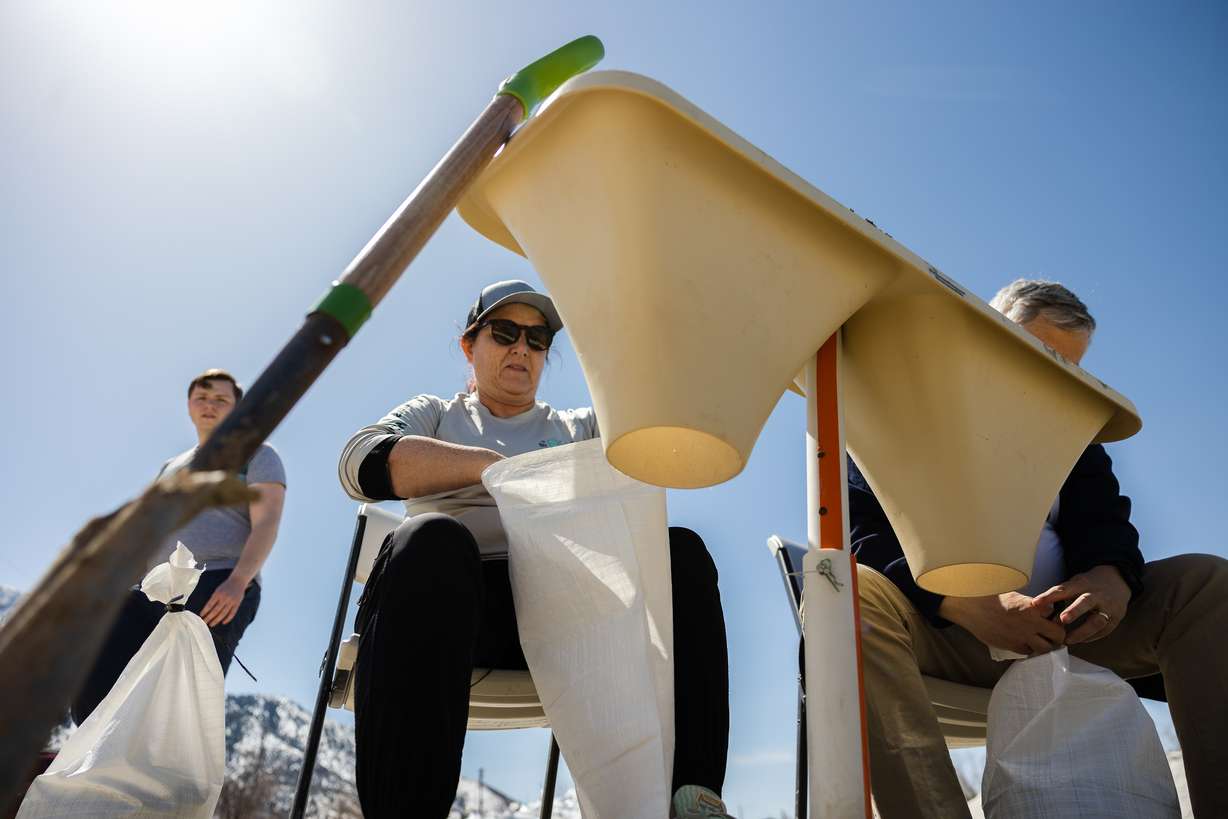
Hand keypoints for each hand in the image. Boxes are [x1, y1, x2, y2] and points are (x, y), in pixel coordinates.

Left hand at [199, 573, 248, 626]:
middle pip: (215, 611)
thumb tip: (207, 609)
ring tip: (211, 624)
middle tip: (204, 623)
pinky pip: (232, 613)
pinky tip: (223, 622)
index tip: (201, 616)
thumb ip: (213, 598)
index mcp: (218, 594)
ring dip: (216, 620)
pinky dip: (228, 619)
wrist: (238, 580)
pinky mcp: (237, 603)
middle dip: (209, 617)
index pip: (209, 605)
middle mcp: (224, 598)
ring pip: (223, 613)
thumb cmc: (226, 586)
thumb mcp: (218, 590)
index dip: (205, 611)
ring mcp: (231, 601)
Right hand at [939, 591, 1066, 655]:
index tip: (1053, 619)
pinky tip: (1024, 643)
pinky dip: (1029, 649)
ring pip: (1045, 649)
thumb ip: (1032, 606)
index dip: (1057, 619)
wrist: (970, 607)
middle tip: (1053, 635)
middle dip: (1057, 636)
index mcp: (1033, 608)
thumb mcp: (1015, 596)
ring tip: (1040, 641)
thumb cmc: (991, 598)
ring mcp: (1021, 637)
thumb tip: (1044, 611)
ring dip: (1045, 646)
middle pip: (1058, 636)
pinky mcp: (1011, 646)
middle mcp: (1031, 624)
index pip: (1057, 617)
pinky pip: (1028, 652)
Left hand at [1029, 565, 1129, 643]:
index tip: (1036, 603)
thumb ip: (1059, 597)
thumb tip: (1041, 612)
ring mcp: (1108, 607)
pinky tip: (1081, 640)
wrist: (1118, 581)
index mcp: (1082, 584)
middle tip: (1061, 620)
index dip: (1049, 596)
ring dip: (1082, 631)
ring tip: (1068, 640)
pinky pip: (1104, 630)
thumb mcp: (1074, 584)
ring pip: (1097, 620)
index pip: (1064, 589)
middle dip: (1074, 611)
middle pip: (1085, 602)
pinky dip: (1092, 637)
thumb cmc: (1089, 585)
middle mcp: (1096, 594)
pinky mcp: (1116, 618)